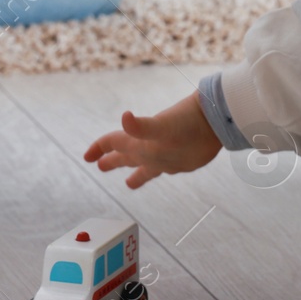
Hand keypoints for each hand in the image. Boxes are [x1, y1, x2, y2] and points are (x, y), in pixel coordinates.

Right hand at [82, 91, 221, 188]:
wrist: (213, 124)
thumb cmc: (186, 124)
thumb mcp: (161, 127)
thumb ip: (141, 127)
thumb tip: (125, 117)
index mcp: (139, 141)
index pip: (113, 142)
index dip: (99, 148)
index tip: (87, 157)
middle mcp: (148, 147)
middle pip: (125, 154)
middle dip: (111, 160)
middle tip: (99, 164)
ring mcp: (163, 155)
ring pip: (143, 165)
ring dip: (133, 172)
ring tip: (129, 182)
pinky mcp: (178, 162)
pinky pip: (163, 169)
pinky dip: (156, 171)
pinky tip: (158, 171)